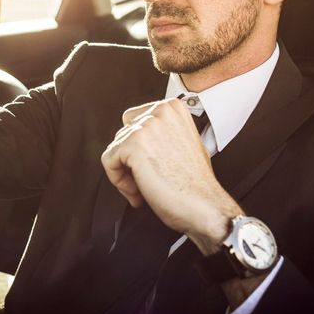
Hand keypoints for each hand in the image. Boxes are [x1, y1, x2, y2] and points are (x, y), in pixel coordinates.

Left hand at [100, 98, 242, 253]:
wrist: (204, 206)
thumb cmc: (195, 183)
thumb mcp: (183, 143)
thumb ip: (163, 133)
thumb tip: (140, 138)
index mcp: (173, 107)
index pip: (134, 121)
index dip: (138, 149)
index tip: (150, 167)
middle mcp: (160, 112)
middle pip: (123, 135)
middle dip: (130, 161)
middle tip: (145, 181)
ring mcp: (147, 125)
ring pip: (115, 149)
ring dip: (125, 173)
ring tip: (144, 189)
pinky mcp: (134, 144)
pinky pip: (108, 160)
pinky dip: (117, 180)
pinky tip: (138, 192)